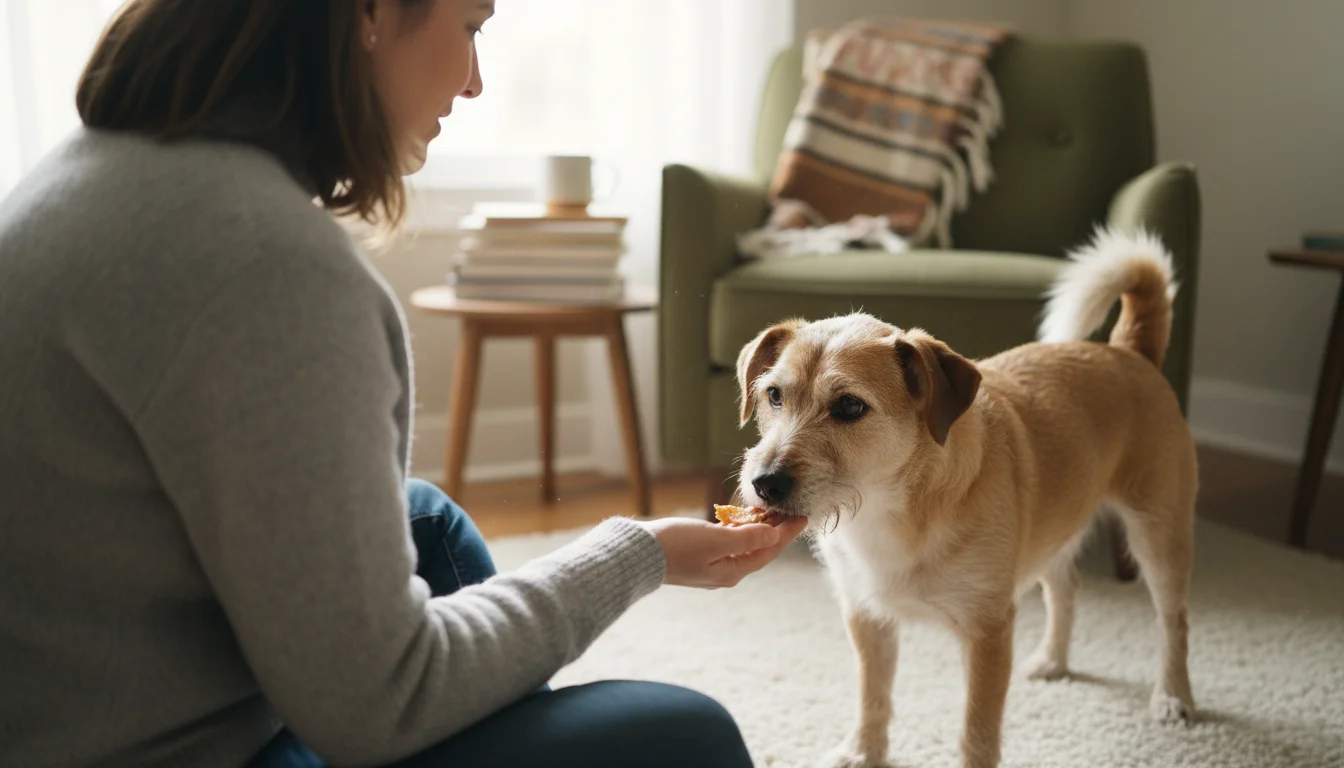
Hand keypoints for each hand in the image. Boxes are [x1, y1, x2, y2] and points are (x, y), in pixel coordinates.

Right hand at [643, 515, 808, 588]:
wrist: (638, 555)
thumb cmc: (676, 546)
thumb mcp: (715, 539)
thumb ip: (746, 537)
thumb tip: (774, 535)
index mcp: (732, 571)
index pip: (768, 550)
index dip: (787, 533)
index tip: (803, 516)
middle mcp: (725, 571)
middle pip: (759, 548)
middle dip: (777, 529)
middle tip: (792, 510)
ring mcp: (712, 565)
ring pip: (744, 544)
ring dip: (759, 528)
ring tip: (773, 511)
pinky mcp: (700, 556)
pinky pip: (729, 542)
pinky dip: (740, 529)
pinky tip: (743, 517)